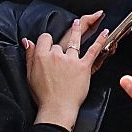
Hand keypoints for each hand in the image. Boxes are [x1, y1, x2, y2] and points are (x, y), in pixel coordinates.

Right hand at [24, 13, 107, 129]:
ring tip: (79, 23)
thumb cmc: (44, 96)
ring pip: (75, 40)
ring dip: (77, 30)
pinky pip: (93, 50)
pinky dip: (100, 40)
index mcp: (41, 56)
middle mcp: (56, 55)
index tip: (49, 45)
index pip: (45, 38)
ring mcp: (70, 60)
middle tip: (64, 46)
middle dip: (60, 47)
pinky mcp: (83, 66)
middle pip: (59, 42)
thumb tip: (27, 42)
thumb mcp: (29, 75)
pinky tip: (104, 32)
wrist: (57, 108)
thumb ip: (29, 56)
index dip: (47, 41)